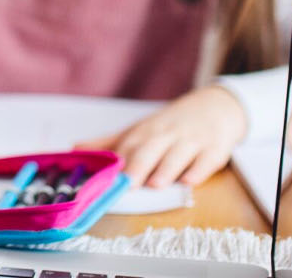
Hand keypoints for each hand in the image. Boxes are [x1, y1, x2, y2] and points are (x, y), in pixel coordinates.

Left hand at [78, 84, 246, 187]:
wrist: (216, 107)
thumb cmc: (171, 125)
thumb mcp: (140, 130)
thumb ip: (110, 144)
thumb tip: (74, 149)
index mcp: (146, 132)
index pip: (128, 146)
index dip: (116, 162)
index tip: (104, 179)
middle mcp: (167, 134)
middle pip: (151, 149)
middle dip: (139, 165)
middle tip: (128, 183)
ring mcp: (192, 141)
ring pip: (178, 155)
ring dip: (167, 169)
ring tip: (156, 184)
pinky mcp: (215, 149)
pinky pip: (207, 160)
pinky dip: (199, 170)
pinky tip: (190, 181)